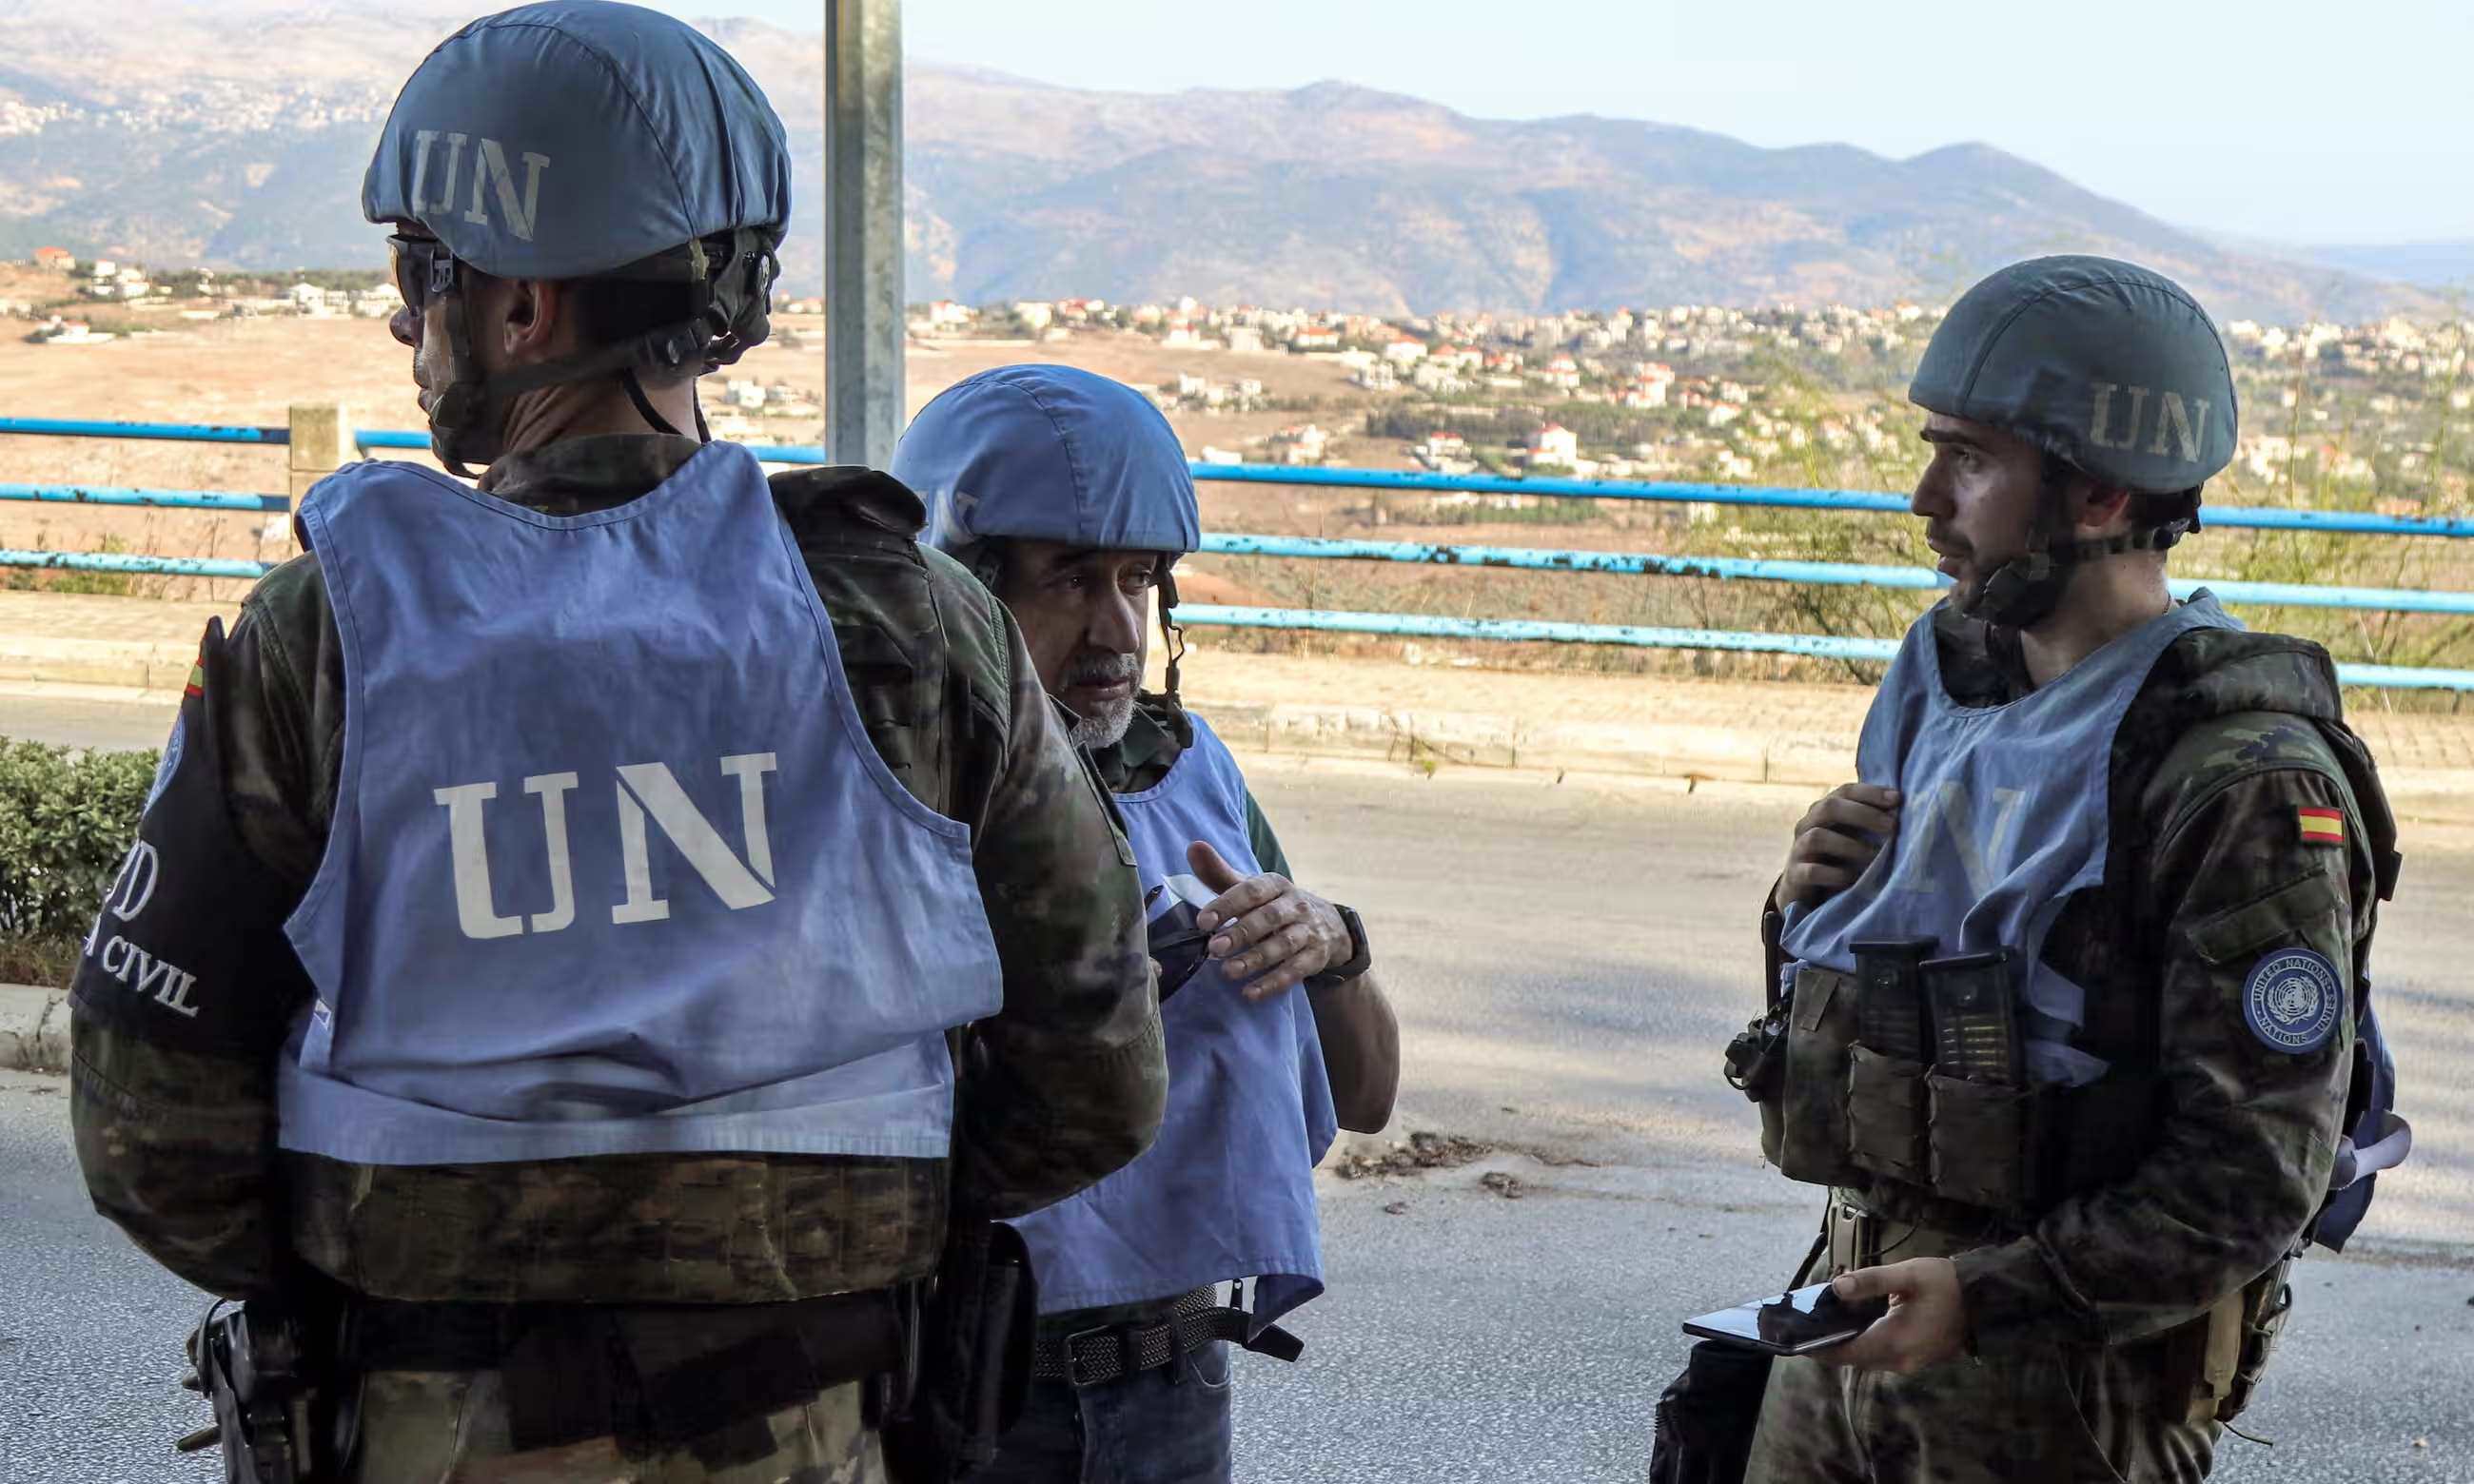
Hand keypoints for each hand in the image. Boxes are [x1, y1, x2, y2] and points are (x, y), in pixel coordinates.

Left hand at [1188, 840, 1348, 1000]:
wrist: (1327, 925)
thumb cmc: (1273, 905)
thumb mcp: (1251, 888)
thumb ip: (1220, 873)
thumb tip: (1193, 847)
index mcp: (1276, 884)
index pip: (1252, 890)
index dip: (1227, 904)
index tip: (1202, 921)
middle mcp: (1296, 904)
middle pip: (1269, 918)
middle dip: (1241, 933)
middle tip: (1213, 948)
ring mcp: (1309, 931)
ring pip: (1283, 945)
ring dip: (1255, 959)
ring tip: (1228, 972)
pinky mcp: (1316, 956)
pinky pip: (1296, 971)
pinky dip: (1273, 983)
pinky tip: (1250, 993)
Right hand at [1773, 782, 1900, 913]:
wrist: (1806, 891)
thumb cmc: (1837, 858)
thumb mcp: (1852, 836)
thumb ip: (1870, 823)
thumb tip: (1900, 813)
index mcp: (1823, 811)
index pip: (1845, 791)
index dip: (1870, 793)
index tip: (1897, 799)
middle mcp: (1807, 825)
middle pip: (1829, 808)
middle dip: (1863, 814)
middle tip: (1892, 826)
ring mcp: (1799, 850)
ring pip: (1817, 837)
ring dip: (1850, 845)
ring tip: (1875, 856)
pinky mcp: (1795, 876)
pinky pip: (1812, 871)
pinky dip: (1835, 874)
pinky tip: (1854, 878)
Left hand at [1807, 1257, 1965, 1374]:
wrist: (1986, 1300)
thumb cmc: (1945, 1284)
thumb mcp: (1907, 1275)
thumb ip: (1870, 1281)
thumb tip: (1836, 1288)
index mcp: (1894, 1343)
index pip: (1845, 1353)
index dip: (1818, 1348)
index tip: (1794, 1340)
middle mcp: (1899, 1361)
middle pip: (1853, 1358)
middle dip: (1829, 1344)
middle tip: (1806, 1324)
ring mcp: (1910, 1363)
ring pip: (1867, 1358)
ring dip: (1847, 1344)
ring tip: (1825, 1322)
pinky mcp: (1916, 1359)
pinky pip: (1882, 1356)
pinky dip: (1865, 1343)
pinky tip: (1855, 1323)